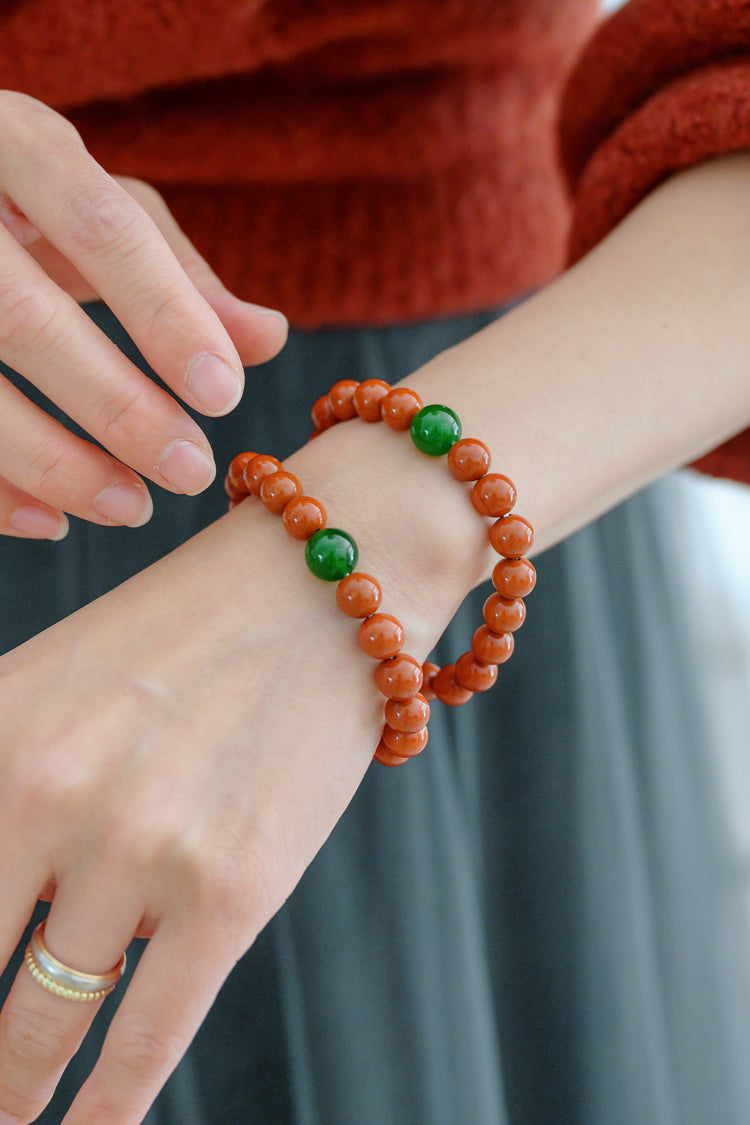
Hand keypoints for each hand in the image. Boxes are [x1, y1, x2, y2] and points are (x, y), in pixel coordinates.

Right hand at [0, 92, 287, 540]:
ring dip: (50, 461)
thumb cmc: (22, 196)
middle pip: (22, 317)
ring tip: (130, 507)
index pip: (101, 226)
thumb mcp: (98, 207)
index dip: (165, 312)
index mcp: (16, 144)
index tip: (225, 394)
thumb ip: (180, 273)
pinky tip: (50, 520)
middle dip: (114, 405)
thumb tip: (267, 339)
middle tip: (189, 469)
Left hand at [0, 487, 413, 1123]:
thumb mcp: (57, 682)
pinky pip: (146, 1036)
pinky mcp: (230, 890)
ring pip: (43, 1021)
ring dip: (13, 1088)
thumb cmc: (191, 631)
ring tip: (9, 1111)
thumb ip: (1, 779)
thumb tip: (0, 889)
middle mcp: (44, 794)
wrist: (324, 585)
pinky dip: (105, 1106)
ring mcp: (140, 847)